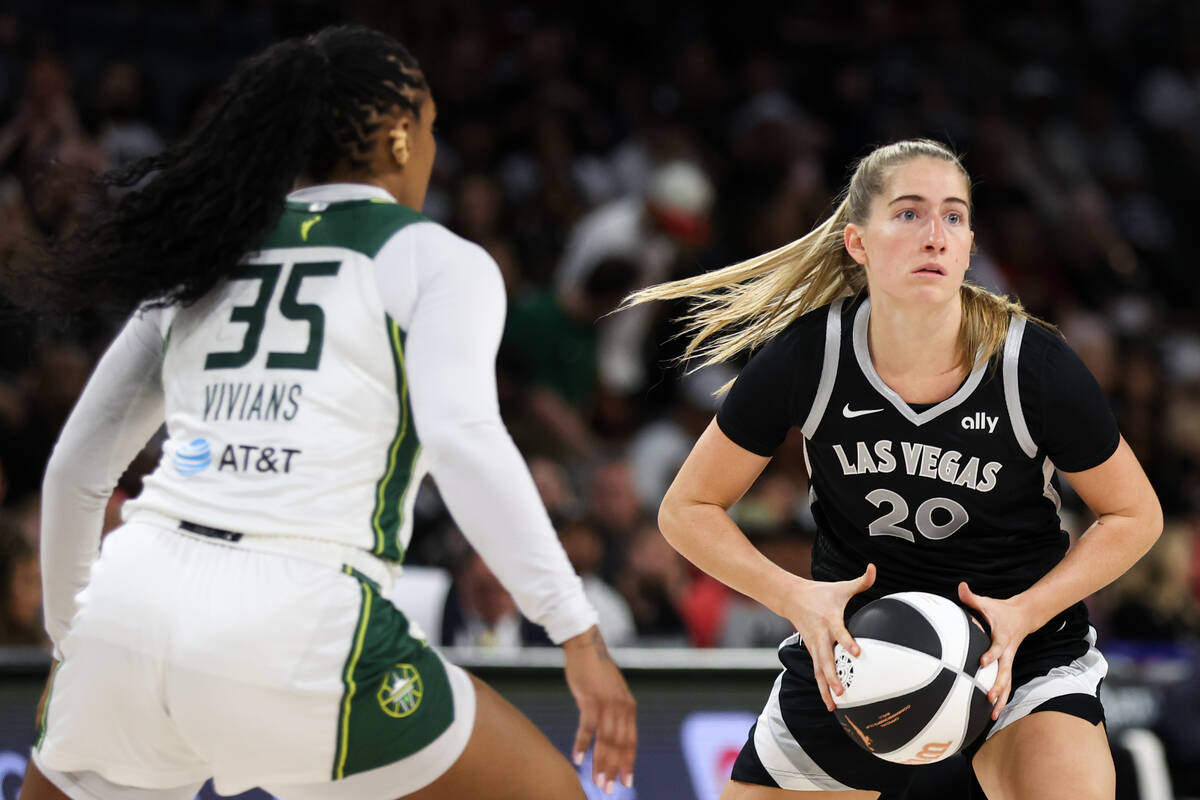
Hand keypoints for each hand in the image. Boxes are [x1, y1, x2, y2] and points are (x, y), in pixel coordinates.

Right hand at [562, 626, 636, 793]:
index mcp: (629, 707)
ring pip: (606, 740)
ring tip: (596, 781)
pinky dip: (583, 745)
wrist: (586, 647)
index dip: (628, 762)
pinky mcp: (591, 698)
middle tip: (608, 789)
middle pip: (620, 745)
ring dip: (601, 763)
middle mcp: (622, 707)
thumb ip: (615, 712)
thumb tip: (612, 733)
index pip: (631, 741)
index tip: (626, 782)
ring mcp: (607, 703)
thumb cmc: (596, 672)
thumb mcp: (612, 692)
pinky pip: (588, 727)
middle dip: (614, 769)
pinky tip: (578, 759)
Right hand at [783, 564, 875, 711]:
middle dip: (832, 676)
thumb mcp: (840, 586)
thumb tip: (873, 568)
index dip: (847, 642)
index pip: (839, 632)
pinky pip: (817, 672)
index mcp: (829, 620)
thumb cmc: (820, 593)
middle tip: (842, 691)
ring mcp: (814, 646)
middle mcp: (820, 636)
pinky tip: (831, 704)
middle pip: (825, 659)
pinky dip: (823, 688)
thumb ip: (860, 581)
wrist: (791, 598)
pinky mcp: (813, 651)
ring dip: (826, 688)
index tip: (857, 653)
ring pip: (819, 671)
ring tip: (834, 706)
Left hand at [958, 582, 1036, 719]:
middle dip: (998, 686)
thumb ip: (972, 597)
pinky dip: (1002, 699)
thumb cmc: (999, 610)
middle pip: (1005, 672)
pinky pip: (1006, 685)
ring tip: (993, 715)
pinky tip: (993, 714)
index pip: (997, 648)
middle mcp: (1007, 652)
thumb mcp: (986, 602)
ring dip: (1002, 699)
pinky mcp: (1007, 666)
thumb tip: (960, 586)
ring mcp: (1008, 661)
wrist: (1023, 616)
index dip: (991, 655)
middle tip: (989, 698)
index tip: (982, 662)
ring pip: (1008, 683)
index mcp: (1002, 637)